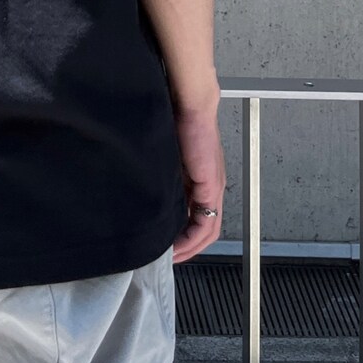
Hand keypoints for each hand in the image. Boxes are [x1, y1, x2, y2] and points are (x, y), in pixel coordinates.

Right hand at [171, 106, 224, 263]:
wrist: (190, 104)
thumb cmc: (176, 120)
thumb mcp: (168, 154)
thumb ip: (164, 172)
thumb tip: (148, 187)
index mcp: (200, 178)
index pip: (196, 216)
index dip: (184, 235)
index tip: (166, 245)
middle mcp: (211, 186)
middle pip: (204, 228)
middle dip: (187, 247)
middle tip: (168, 258)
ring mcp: (213, 187)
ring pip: (207, 229)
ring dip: (190, 246)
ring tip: (172, 256)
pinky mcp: (211, 185)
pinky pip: (206, 222)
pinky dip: (193, 237)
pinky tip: (179, 244)